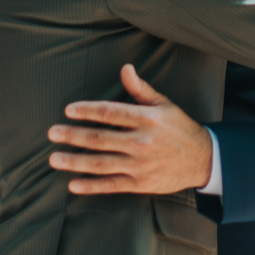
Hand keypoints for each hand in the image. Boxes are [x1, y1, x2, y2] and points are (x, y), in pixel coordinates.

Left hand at [47, 64, 212, 194]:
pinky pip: (111, 185)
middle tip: (52, 133)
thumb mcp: (164, 104)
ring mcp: (140, 165)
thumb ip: (140, 89)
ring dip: (75, 162)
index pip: (110, 113)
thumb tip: (125, 68)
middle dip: (73, 136)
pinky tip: (73, 185)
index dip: (87, 111)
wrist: (203, 159)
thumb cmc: (180, 127)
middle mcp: (141, 142)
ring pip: (101, 163)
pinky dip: (91, 186)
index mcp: (147, 119)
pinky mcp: (141, 184)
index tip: (68, 111)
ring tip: (54, 159)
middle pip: (100, 138)